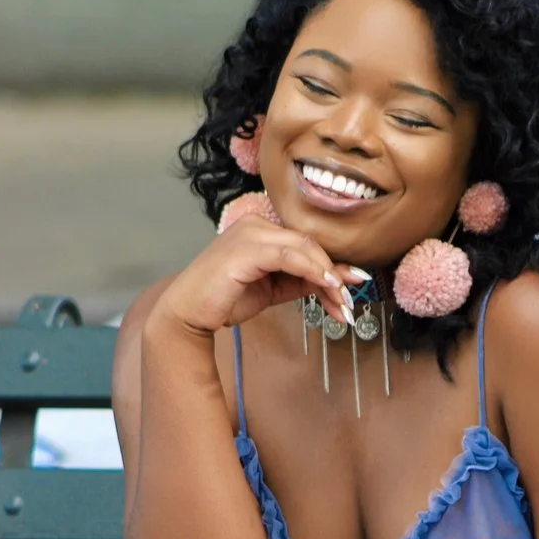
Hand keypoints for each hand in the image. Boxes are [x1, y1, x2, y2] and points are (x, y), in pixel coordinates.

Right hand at [155, 215, 367, 335]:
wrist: (187, 313)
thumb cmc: (224, 299)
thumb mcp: (273, 289)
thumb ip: (301, 281)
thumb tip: (336, 282)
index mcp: (261, 229)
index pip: (306, 244)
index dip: (331, 267)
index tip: (351, 289)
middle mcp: (256, 224)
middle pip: (310, 245)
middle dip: (335, 275)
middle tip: (350, 302)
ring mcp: (250, 233)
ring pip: (305, 249)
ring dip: (329, 277)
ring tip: (343, 303)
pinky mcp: (247, 248)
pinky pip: (291, 256)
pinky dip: (313, 271)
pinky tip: (328, 287)